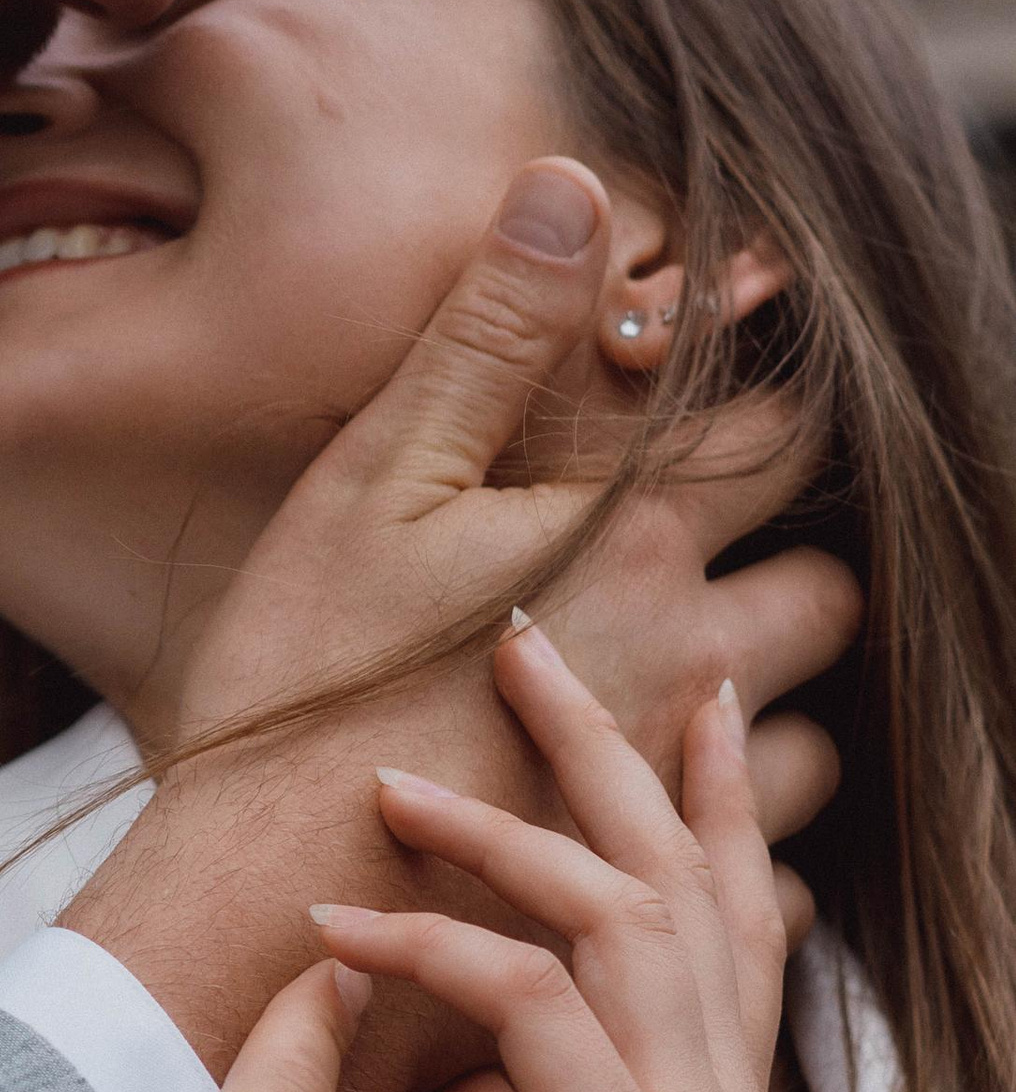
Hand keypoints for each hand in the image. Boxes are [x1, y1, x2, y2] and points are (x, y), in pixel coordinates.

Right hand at [62, 156, 856, 1091]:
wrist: (261, 902)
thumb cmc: (296, 685)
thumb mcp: (371, 480)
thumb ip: (487, 335)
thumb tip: (572, 188)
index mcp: (629, 535)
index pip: (779, 434)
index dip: (768, 401)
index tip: (730, 396)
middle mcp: (687, 652)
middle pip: (829, 590)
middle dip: (787, 566)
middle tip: (703, 563)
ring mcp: (682, 786)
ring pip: (809, 735)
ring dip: (767, 709)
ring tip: (676, 698)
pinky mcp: (661, 902)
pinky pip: (768, 868)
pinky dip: (734, 840)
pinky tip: (659, 824)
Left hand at [309, 613, 787, 1091]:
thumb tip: (442, 1054)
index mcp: (708, 1089)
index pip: (726, 902)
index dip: (707, 791)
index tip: (688, 691)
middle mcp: (714, 1082)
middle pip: (671, 863)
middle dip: (603, 742)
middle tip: (524, 640)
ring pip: (610, 906)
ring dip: (496, 825)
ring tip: (389, 777)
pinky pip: (528, 1007)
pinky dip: (432, 953)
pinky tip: (344, 935)